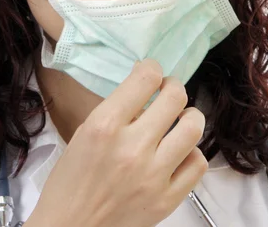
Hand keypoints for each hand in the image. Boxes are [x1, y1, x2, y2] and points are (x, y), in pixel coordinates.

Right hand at [26, 58, 207, 226]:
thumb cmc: (70, 180)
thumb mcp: (84, 134)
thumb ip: (116, 111)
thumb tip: (145, 91)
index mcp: (105, 126)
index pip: (146, 78)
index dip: (151, 68)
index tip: (149, 73)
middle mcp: (132, 147)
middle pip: (175, 97)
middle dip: (172, 87)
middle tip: (166, 93)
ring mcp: (154, 175)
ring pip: (193, 127)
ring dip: (188, 116)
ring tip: (178, 120)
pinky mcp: (167, 200)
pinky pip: (197, 163)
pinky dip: (191, 152)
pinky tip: (178, 152)